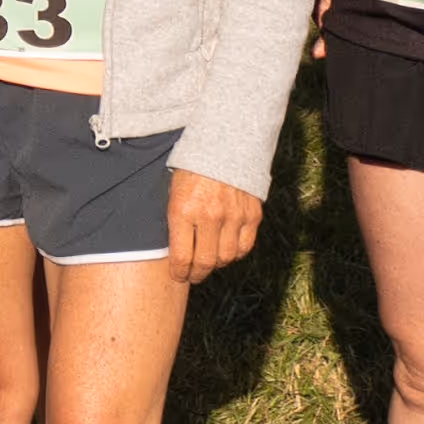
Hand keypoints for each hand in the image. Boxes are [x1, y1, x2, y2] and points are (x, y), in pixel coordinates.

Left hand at [167, 168, 266, 282]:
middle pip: (205, 261)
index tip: (177, 276)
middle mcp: (209, 216)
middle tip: (192, 277)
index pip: (181, 256)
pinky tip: (227, 251)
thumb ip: (174, 219)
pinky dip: (235, 254)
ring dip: (216, 264)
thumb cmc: (190, 170)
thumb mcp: (172, 191)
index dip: (179, 272)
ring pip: (226, 257)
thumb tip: (174, 249)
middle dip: (196, 274)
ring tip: (208, 263)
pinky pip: (245, 246)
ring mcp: (233, 216)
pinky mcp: (252, 215)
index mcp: (183, 210)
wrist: (223, 147)